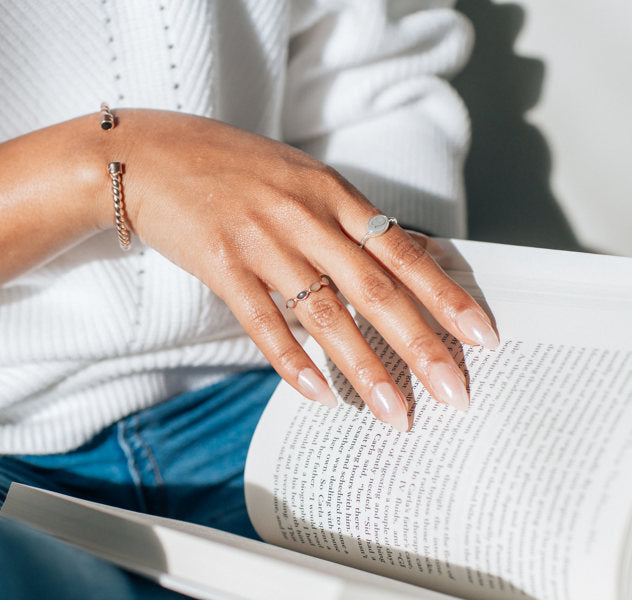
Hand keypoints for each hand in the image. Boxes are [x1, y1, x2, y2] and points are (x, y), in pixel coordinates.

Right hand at [111, 110, 498, 430]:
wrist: (150, 155)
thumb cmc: (230, 165)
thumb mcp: (301, 176)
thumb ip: (351, 216)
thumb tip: (410, 245)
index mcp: (332, 193)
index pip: (403, 253)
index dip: (445, 296)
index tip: (481, 337)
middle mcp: (305, 217)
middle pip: (375, 290)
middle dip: (421, 346)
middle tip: (455, 394)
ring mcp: (262, 241)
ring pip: (324, 313)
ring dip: (363, 368)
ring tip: (394, 412)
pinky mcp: (221, 263)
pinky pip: (262, 321)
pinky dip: (290, 360)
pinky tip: (315, 394)